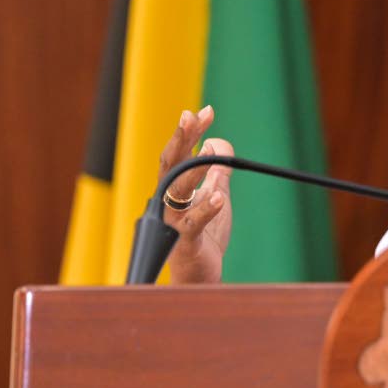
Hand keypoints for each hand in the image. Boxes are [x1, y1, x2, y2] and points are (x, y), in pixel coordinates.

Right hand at [157, 105, 233, 283]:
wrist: (200, 277)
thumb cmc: (205, 236)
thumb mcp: (216, 196)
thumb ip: (218, 172)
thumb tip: (219, 141)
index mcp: (175, 189)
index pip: (180, 154)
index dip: (191, 132)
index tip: (207, 111)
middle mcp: (168, 202)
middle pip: (172, 165)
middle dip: (181, 140)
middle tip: (191, 115)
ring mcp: (173, 222)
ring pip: (177, 192)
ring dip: (193, 171)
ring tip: (210, 151)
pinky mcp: (184, 243)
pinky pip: (192, 224)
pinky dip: (205, 210)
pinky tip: (218, 198)